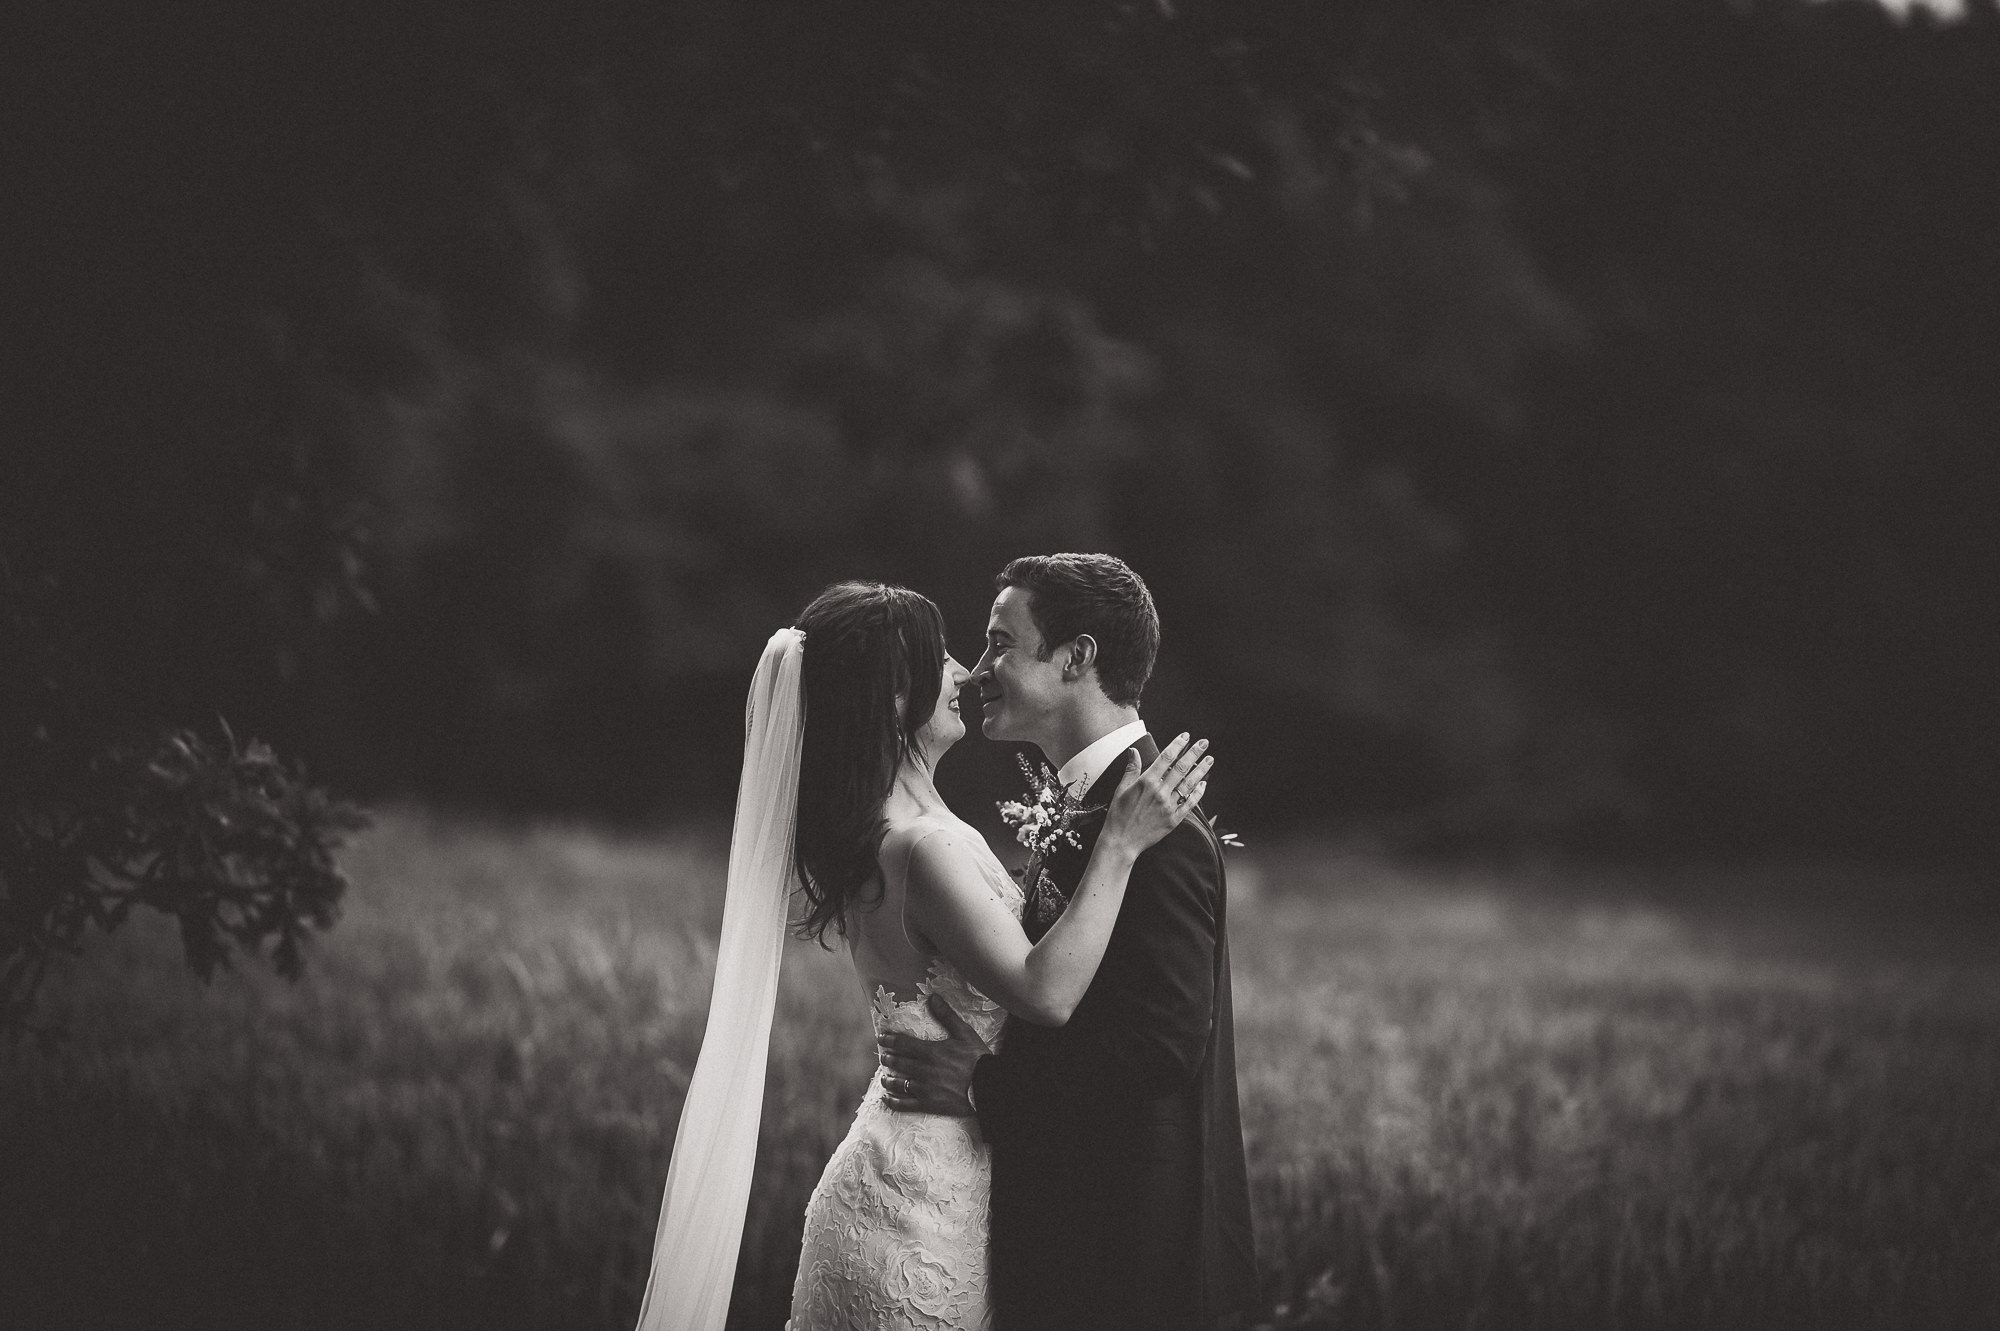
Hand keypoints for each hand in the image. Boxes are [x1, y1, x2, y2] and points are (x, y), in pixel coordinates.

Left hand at [877, 994, 990, 1116]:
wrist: (989, 1087)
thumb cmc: (978, 1059)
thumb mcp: (964, 1033)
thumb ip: (947, 1016)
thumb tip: (933, 997)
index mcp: (931, 1051)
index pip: (902, 1043)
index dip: (889, 1040)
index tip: (881, 1038)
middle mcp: (923, 1070)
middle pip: (897, 1062)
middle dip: (888, 1058)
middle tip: (883, 1057)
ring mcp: (924, 1089)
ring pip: (898, 1083)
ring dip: (888, 1079)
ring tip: (884, 1077)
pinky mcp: (928, 1104)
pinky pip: (904, 1104)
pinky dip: (893, 1101)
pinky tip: (887, 1098)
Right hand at [1100, 733, 1212, 856]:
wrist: (1122, 841)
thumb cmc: (1118, 815)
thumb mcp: (1121, 789)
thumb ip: (1131, 769)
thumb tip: (1134, 750)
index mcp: (1146, 782)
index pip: (1166, 758)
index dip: (1177, 745)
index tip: (1186, 736)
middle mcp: (1160, 792)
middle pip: (1181, 768)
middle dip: (1194, 753)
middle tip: (1204, 742)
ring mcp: (1168, 806)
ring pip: (1189, 784)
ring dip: (1201, 771)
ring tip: (1210, 760)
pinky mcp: (1174, 820)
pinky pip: (1189, 804)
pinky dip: (1198, 793)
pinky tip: (1203, 784)